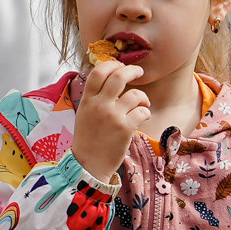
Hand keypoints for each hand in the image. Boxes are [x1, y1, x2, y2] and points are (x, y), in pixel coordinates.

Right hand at [73, 57, 149, 181]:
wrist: (89, 164)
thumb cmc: (88, 140)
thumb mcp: (84, 114)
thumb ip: (95, 98)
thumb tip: (111, 80)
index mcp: (87, 100)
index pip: (98, 72)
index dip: (112, 64)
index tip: (120, 65)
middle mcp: (100, 105)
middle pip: (119, 76)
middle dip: (132, 70)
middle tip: (139, 72)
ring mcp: (113, 116)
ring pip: (136, 94)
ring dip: (143, 97)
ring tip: (143, 104)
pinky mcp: (125, 128)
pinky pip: (143, 111)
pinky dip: (146, 112)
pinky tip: (143, 117)